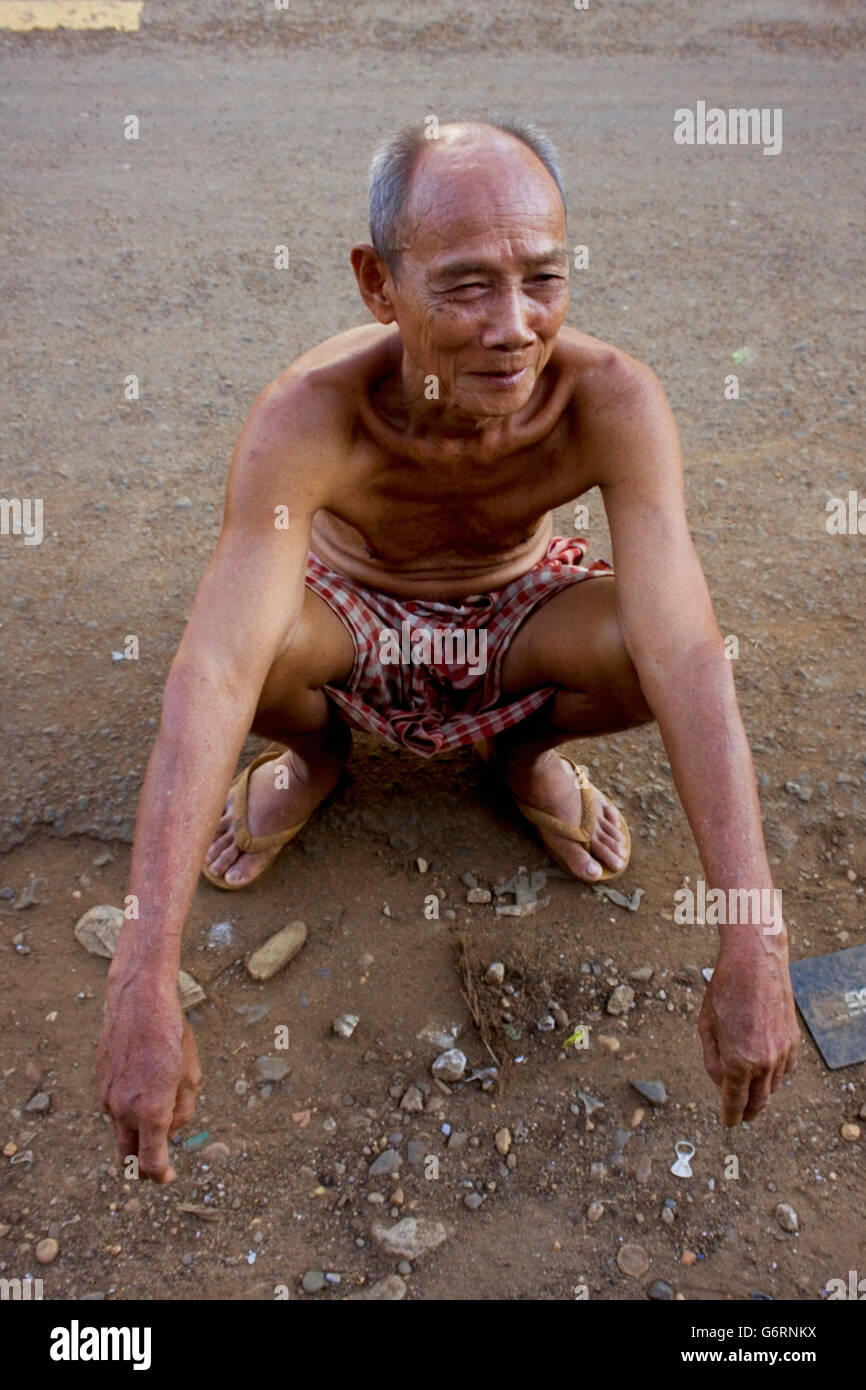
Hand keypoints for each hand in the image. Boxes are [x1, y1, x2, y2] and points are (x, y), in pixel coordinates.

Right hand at [97, 974, 201, 1181]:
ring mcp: (107, 1096)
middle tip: (159, 1161)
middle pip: (127, 1157)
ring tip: (160, 1095)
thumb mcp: (190, 1076)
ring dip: (137, 1128)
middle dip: (142, 1165)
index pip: (150, 1163)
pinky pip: (114, 1105)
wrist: (139, 1002)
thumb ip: (182, 1111)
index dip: (161, 1175)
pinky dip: (128, 1105)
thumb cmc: (172, 1036)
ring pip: (121, 1128)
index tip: (168, 1176)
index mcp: (150, 1112)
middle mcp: (123, 1110)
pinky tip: (144, 1078)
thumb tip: (170, 1132)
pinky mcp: (100, 1081)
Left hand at [698, 941, 798, 1124]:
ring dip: (761, 1093)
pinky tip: (765, 1070)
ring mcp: (782, 1053)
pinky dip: (775, 1075)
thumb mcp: (706, 1026)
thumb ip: (712, 1059)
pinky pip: (785, 1070)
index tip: (728, 1123)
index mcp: (737, 1061)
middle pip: (758, 1102)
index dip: (730, 1116)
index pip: (735, 1101)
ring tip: (750, 1092)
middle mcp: (763, 1062)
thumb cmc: (724, 990)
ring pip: (773, 1087)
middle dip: (748, 1113)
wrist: (755, 963)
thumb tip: (720, 1082)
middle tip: (741, 1116)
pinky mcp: (793, 1041)